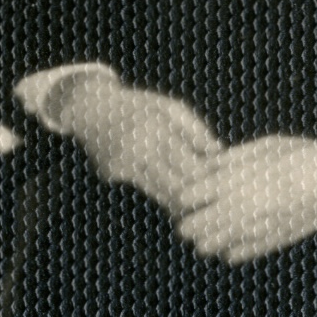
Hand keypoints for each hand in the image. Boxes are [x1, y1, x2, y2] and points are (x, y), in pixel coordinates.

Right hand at [52, 75, 222, 212]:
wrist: (92, 108)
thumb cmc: (140, 106)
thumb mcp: (171, 107)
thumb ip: (196, 130)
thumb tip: (219, 152)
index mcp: (158, 130)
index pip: (190, 165)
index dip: (208, 179)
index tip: (224, 187)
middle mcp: (139, 150)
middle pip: (175, 184)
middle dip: (196, 196)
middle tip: (216, 206)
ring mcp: (123, 164)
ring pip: (160, 191)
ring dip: (180, 201)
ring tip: (200, 210)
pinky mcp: (112, 174)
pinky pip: (145, 187)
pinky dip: (162, 194)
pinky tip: (176, 204)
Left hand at [171, 133, 316, 264]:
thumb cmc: (301, 155)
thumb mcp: (264, 147)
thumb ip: (231, 160)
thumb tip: (204, 168)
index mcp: (235, 180)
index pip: (186, 198)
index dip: (186, 196)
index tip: (194, 192)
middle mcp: (238, 207)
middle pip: (191, 227)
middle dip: (190, 220)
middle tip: (200, 212)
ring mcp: (252, 229)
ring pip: (208, 246)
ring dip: (207, 237)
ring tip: (218, 226)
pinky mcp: (268, 243)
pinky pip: (233, 255)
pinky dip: (230, 247)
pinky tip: (241, 234)